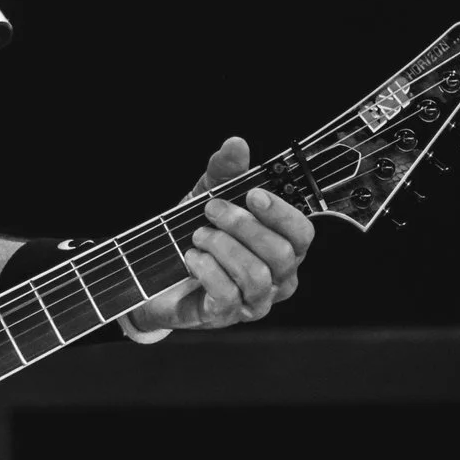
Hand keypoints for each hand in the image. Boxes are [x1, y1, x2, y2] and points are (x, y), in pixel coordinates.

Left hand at [140, 136, 313, 331]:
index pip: (302, 233)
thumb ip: (224, 172)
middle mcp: (278, 278)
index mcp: (283, 247)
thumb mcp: (208, 197)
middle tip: (211, 210)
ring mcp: (254, 301)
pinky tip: (192, 257)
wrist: (157, 274)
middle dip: (243, 226)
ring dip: (222, 247)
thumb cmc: (197, 236)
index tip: (252, 194)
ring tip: (198, 235)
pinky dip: (206, 270)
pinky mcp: (227, 316)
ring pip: (256, 274)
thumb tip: (236, 143)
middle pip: (280, 253)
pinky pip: (227, 294)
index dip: (281, 214)